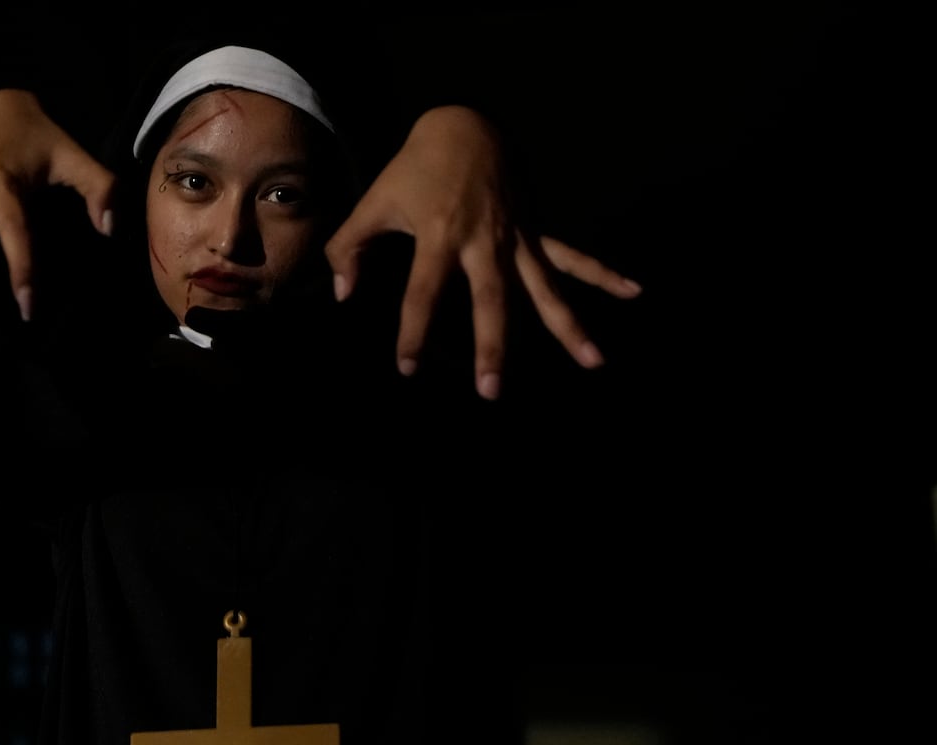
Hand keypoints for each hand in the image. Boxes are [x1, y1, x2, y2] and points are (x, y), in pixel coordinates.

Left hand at [324, 105, 641, 399]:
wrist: (464, 122)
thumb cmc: (413, 168)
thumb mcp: (374, 201)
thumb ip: (349, 247)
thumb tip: (342, 293)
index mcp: (439, 235)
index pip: (423, 294)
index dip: (412, 332)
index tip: (408, 368)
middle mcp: (483, 240)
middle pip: (491, 301)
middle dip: (492, 347)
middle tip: (492, 391)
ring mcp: (515, 235)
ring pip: (544, 287)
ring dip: (568, 325)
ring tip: (593, 361)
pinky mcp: (535, 227)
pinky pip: (571, 255)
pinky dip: (602, 273)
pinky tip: (633, 291)